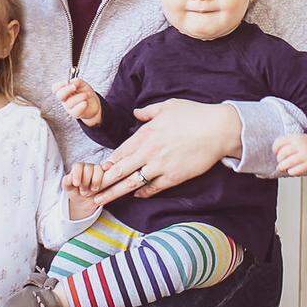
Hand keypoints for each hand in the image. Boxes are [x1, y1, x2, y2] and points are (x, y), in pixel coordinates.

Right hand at [55, 76, 101, 125]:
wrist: (94, 104)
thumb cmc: (85, 93)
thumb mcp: (82, 84)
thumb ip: (76, 81)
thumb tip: (72, 83)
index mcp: (65, 91)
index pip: (55, 88)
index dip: (59, 85)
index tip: (67, 81)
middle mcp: (65, 99)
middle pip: (59, 95)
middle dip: (67, 90)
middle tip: (75, 87)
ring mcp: (69, 107)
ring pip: (69, 103)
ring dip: (79, 97)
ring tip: (86, 95)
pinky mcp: (75, 114)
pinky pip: (75, 111)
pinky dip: (80, 106)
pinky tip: (85, 103)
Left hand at [64, 161, 104, 217]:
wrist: (84, 201)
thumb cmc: (75, 192)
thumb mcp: (68, 188)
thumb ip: (67, 182)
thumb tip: (70, 177)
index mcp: (78, 168)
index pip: (78, 166)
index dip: (77, 174)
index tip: (76, 184)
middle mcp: (89, 167)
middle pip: (88, 168)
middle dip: (86, 181)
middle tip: (83, 192)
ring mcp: (99, 171)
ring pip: (99, 169)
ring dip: (96, 181)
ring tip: (93, 190)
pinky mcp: (107, 175)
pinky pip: (109, 169)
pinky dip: (108, 170)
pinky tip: (105, 178)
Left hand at [90, 99, 242, 208]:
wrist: (218, 129)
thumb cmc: (194, 115)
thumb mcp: (168, 106)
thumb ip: (148, 111)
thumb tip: (137, 112)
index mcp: (146, 133)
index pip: (120, 151)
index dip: (107, 163)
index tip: (96, 171)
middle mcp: (149, 151)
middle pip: (120, 169)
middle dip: (103, 182)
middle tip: (89, 191)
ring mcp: (160, 165)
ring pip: (132, 182)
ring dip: (115, 192)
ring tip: (102, 200)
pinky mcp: (174, 176)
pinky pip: (153, 187)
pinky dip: (142, 193)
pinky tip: (134, 196)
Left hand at [273, 133, 306, 176]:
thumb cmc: (304, 144)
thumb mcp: (295, 138)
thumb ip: (284, 142)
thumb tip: (275, 153)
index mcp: (295, 138)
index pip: (279, 142)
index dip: (275, 148)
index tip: (275, 151)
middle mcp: (300, 146)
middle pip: (283, 153)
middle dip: (279, 158)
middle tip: (280, 160)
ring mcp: (305, 155)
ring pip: (288, 163)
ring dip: (282, 166)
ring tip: (282, 167)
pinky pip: (295, 171)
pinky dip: (290, 171)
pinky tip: (291, 170)